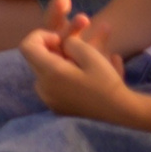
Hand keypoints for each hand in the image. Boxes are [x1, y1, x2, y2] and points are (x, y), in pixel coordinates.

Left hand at [20, 0, 132, 124]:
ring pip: (48, 72)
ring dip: (62, 62)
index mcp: (49, 73)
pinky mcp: (59, 108)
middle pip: (37, 60)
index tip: (61, 38)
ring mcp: (50, 100)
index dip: (41, 36)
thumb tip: (61, 45)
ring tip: (87, 58)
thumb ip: (70, 43)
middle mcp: (43, 88)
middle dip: (53, 49)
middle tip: (75, 48)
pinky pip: (56, 86)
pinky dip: (68, 76)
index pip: (27, 46)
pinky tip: (88, 73)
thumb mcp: (90, 55)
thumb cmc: (106, 83)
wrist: (123, 115)